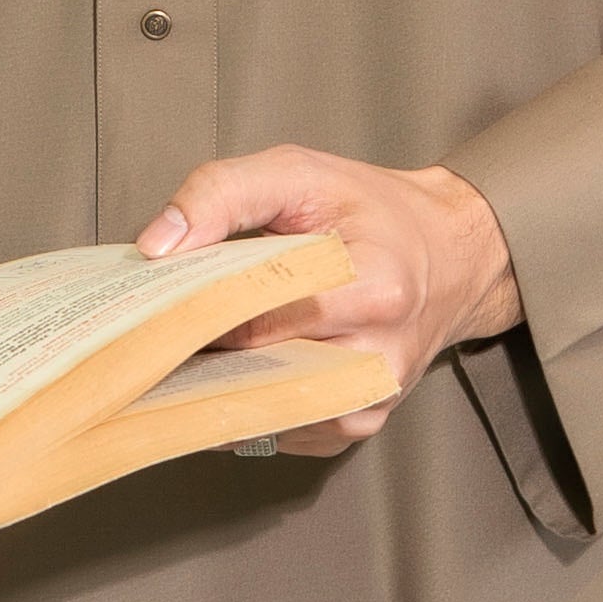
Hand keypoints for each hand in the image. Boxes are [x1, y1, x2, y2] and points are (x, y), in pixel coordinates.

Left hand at [135, 147, 520, 457]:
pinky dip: (243, 402)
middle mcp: (378, 356)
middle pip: (254, 368)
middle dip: (197, 349)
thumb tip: (157, 246)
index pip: (258, 314)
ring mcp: (368, 400)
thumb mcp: (298, 173)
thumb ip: (222, 193)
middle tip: (154, 328)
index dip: (197, 308)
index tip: (153, 302)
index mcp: (374, 286)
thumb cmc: (369, 210)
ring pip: (259, 408)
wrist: (449, 256)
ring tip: (187, 346)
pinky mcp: (356, 425)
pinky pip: (276, 428)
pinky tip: (229, 369)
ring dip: (214, 383)